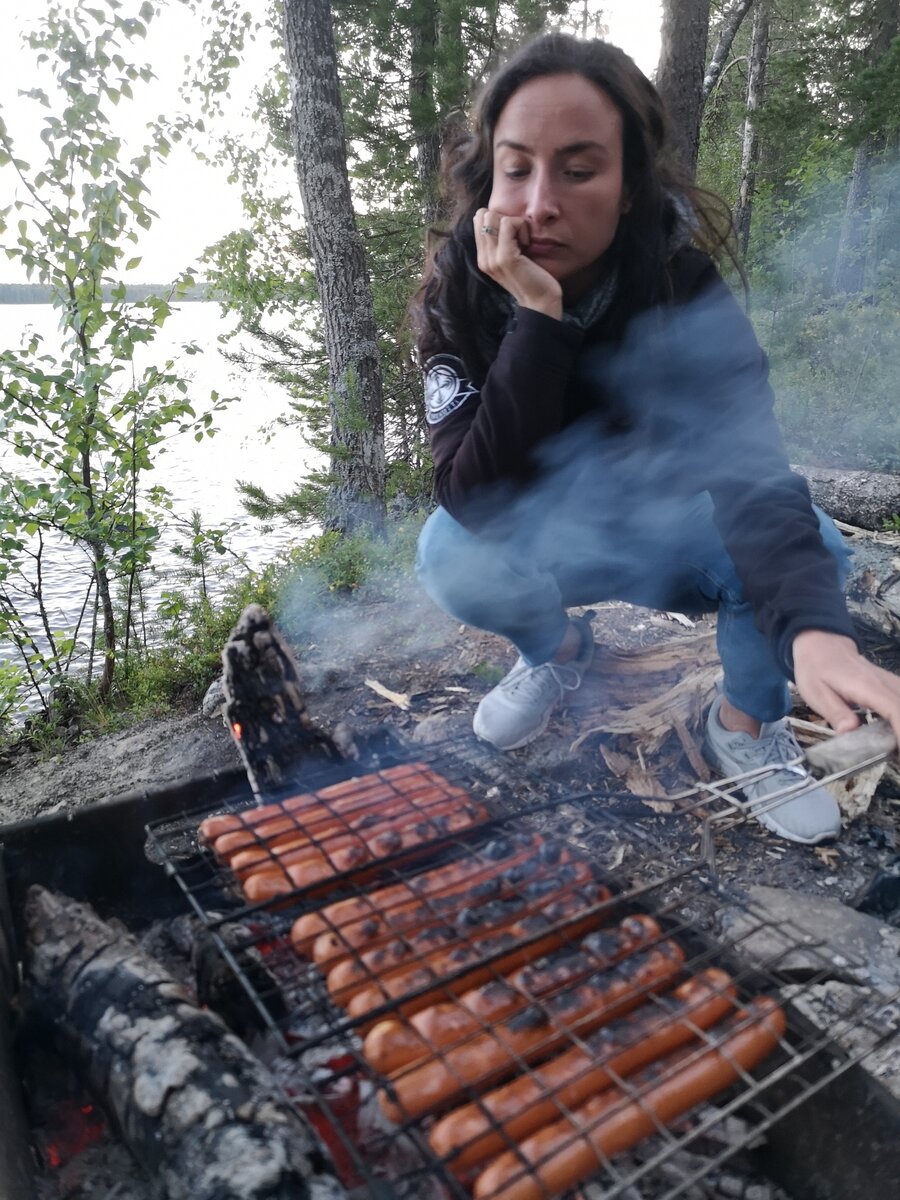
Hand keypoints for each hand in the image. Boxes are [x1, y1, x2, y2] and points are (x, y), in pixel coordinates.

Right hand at [474, 208, 562, 318]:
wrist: (539, 302)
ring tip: (522, 242)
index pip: (478, 220)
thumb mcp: (511, 258)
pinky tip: (527, 244)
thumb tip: (500, 217)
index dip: (497, 219)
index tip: (512, 235)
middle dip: (503, 218)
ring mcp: (491, 258)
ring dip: (513, 223)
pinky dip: (521, 227)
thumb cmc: (531, 278)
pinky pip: (508, 223)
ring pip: (492, 216)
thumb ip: (501, 242)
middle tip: (517, 237)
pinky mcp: (505, 256)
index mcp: (483, 257)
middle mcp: (483, 258)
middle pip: (482, 215)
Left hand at [792, 629, 899, 744]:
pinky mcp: (892, 687)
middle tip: (895, 756)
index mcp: (868, 687)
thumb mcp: (816, 692)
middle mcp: (886, 684)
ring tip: (894, 751)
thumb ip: (836, 712)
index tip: (898, 753)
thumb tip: (849, 732)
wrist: (821, 644)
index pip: (896, 711)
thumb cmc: (816, 668)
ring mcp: (891, 684)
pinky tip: (895, 738)